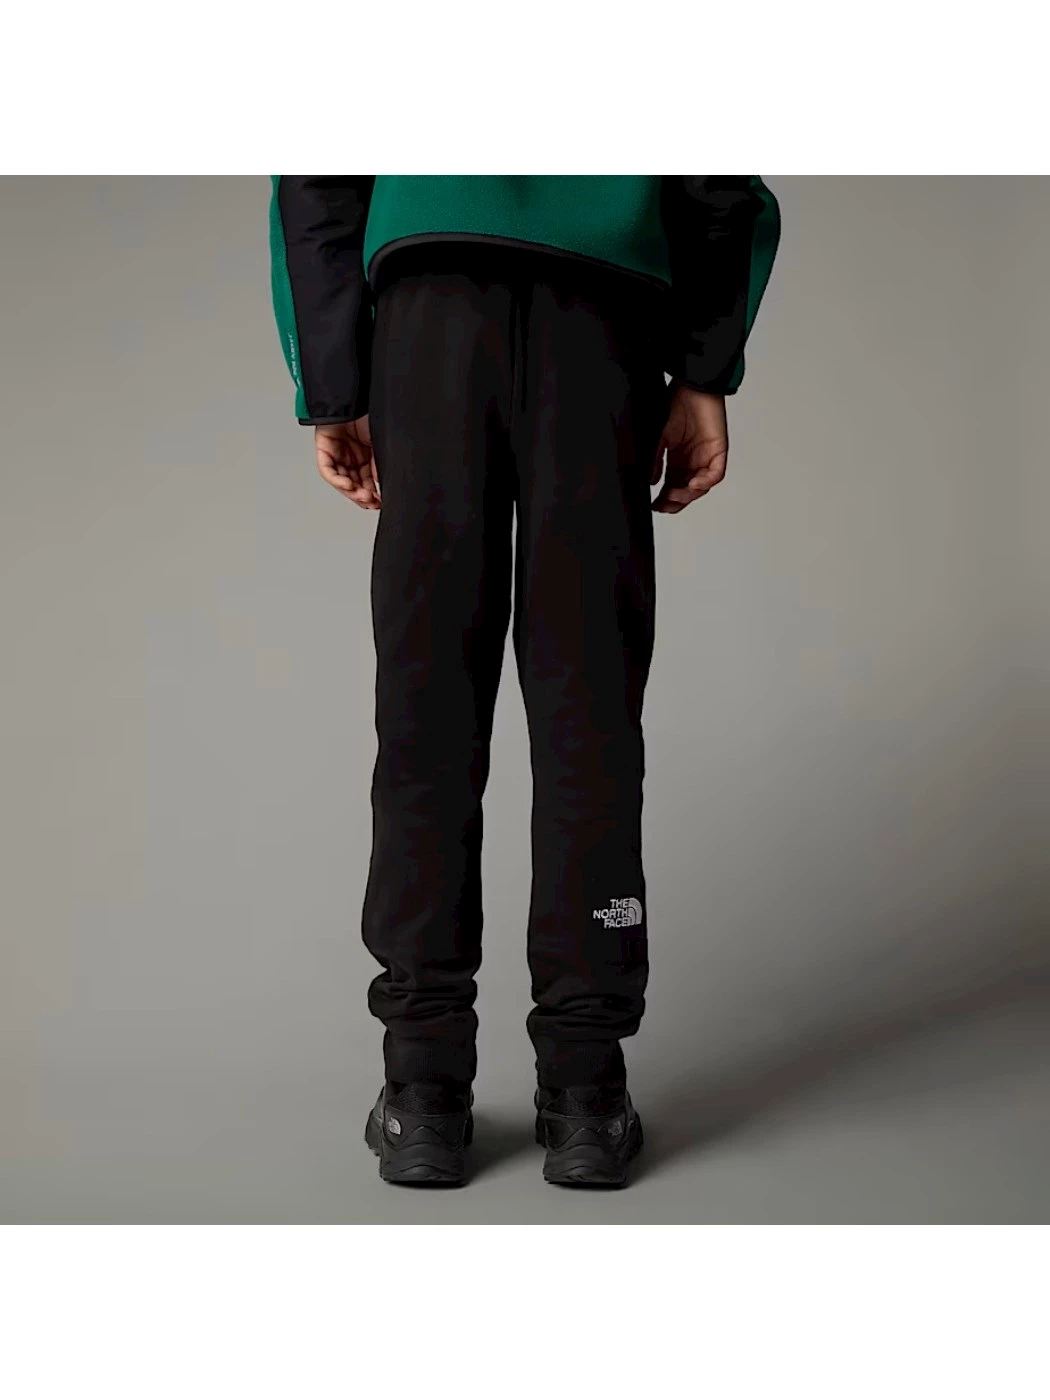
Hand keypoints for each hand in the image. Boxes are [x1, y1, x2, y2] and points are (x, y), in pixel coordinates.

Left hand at [314, 418, 379, 509]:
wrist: (353, 398)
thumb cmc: (368, 414)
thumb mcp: (379, 444)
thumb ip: (378, 464)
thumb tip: (379, 483)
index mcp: (364, 457)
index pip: (366, 482)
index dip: (372, 494)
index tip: (379, 503)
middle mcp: (350, 458)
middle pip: (354, 484)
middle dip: (362, 496)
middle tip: (371, 503)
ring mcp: (336, 455)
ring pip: (341, 481)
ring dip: (351, 492)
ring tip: (363, 497)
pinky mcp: (324, 450)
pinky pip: (328, 471)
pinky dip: (338, 481)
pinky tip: (349, 485)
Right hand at [651, 386, 727, 513]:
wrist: (693, 387)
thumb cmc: (676, 405)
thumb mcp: (660, 436)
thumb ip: (656, 459)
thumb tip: (651, 481)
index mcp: (677, 460)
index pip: (671, 487)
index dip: (664, 499)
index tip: (654, 506)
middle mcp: (692, 462)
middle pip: (686, 492)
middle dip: (676, 502)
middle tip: (664, 504)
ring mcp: (706, 458)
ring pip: (701, 488)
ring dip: (688, 495)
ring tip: (676, 494)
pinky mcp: (719, 452)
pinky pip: (716, 474)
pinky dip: (705, 483)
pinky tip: (692, 484)